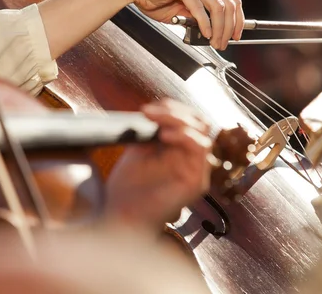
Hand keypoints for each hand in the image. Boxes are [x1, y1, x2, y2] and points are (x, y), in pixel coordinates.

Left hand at [105, 98, 211, 229]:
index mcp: (180, 151)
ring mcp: (196, 172)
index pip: (190, 120)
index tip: (148, 108)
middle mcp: (191, 160)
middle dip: (175, 111)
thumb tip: (153, 109)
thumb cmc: (127, 186)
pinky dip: (184, 136)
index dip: (172, 108)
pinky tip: (164, 135)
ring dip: (178, 121)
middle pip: (199, 123)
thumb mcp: (138, 148)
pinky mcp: (196, 183)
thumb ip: (151, 130)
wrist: (119, 214)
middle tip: (150, 111)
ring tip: (156, 121)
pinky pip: (201, 150)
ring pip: (202, 133)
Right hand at [124, 0, 243, 48]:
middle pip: (229, 5)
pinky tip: (206, 34)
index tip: (237, 36)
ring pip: (218, 7)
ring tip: (214, 42)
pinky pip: (199, 7)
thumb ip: (198, 18)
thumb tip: (214, 34)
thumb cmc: (155, 0)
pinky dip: (205, 23)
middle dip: (229, 28)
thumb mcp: (183, 12)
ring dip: (219, 29)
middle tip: (223, 44)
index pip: (232, 0)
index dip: (238, 20)